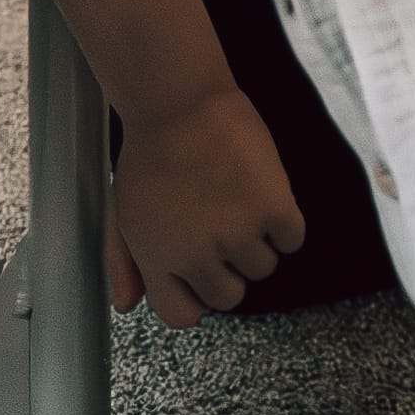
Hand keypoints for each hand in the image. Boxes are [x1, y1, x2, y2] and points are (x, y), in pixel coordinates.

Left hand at [103, 82, 305, 324]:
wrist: (178, 99)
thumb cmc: (148, 152)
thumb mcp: (122, 209)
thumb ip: (123, 261)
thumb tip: (125, 304)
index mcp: (157, 258)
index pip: (182, 315)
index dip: (194, 297)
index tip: (199, 274)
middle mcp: (198, 254)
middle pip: (229, 297)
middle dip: (228, 270)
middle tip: (221, 229)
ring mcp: (239, 233)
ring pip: (263, 268)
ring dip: (256, 242)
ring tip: (237, 200)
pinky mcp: (274, 208)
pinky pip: (292, 240)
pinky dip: (284, 223)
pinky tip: (262, 193)